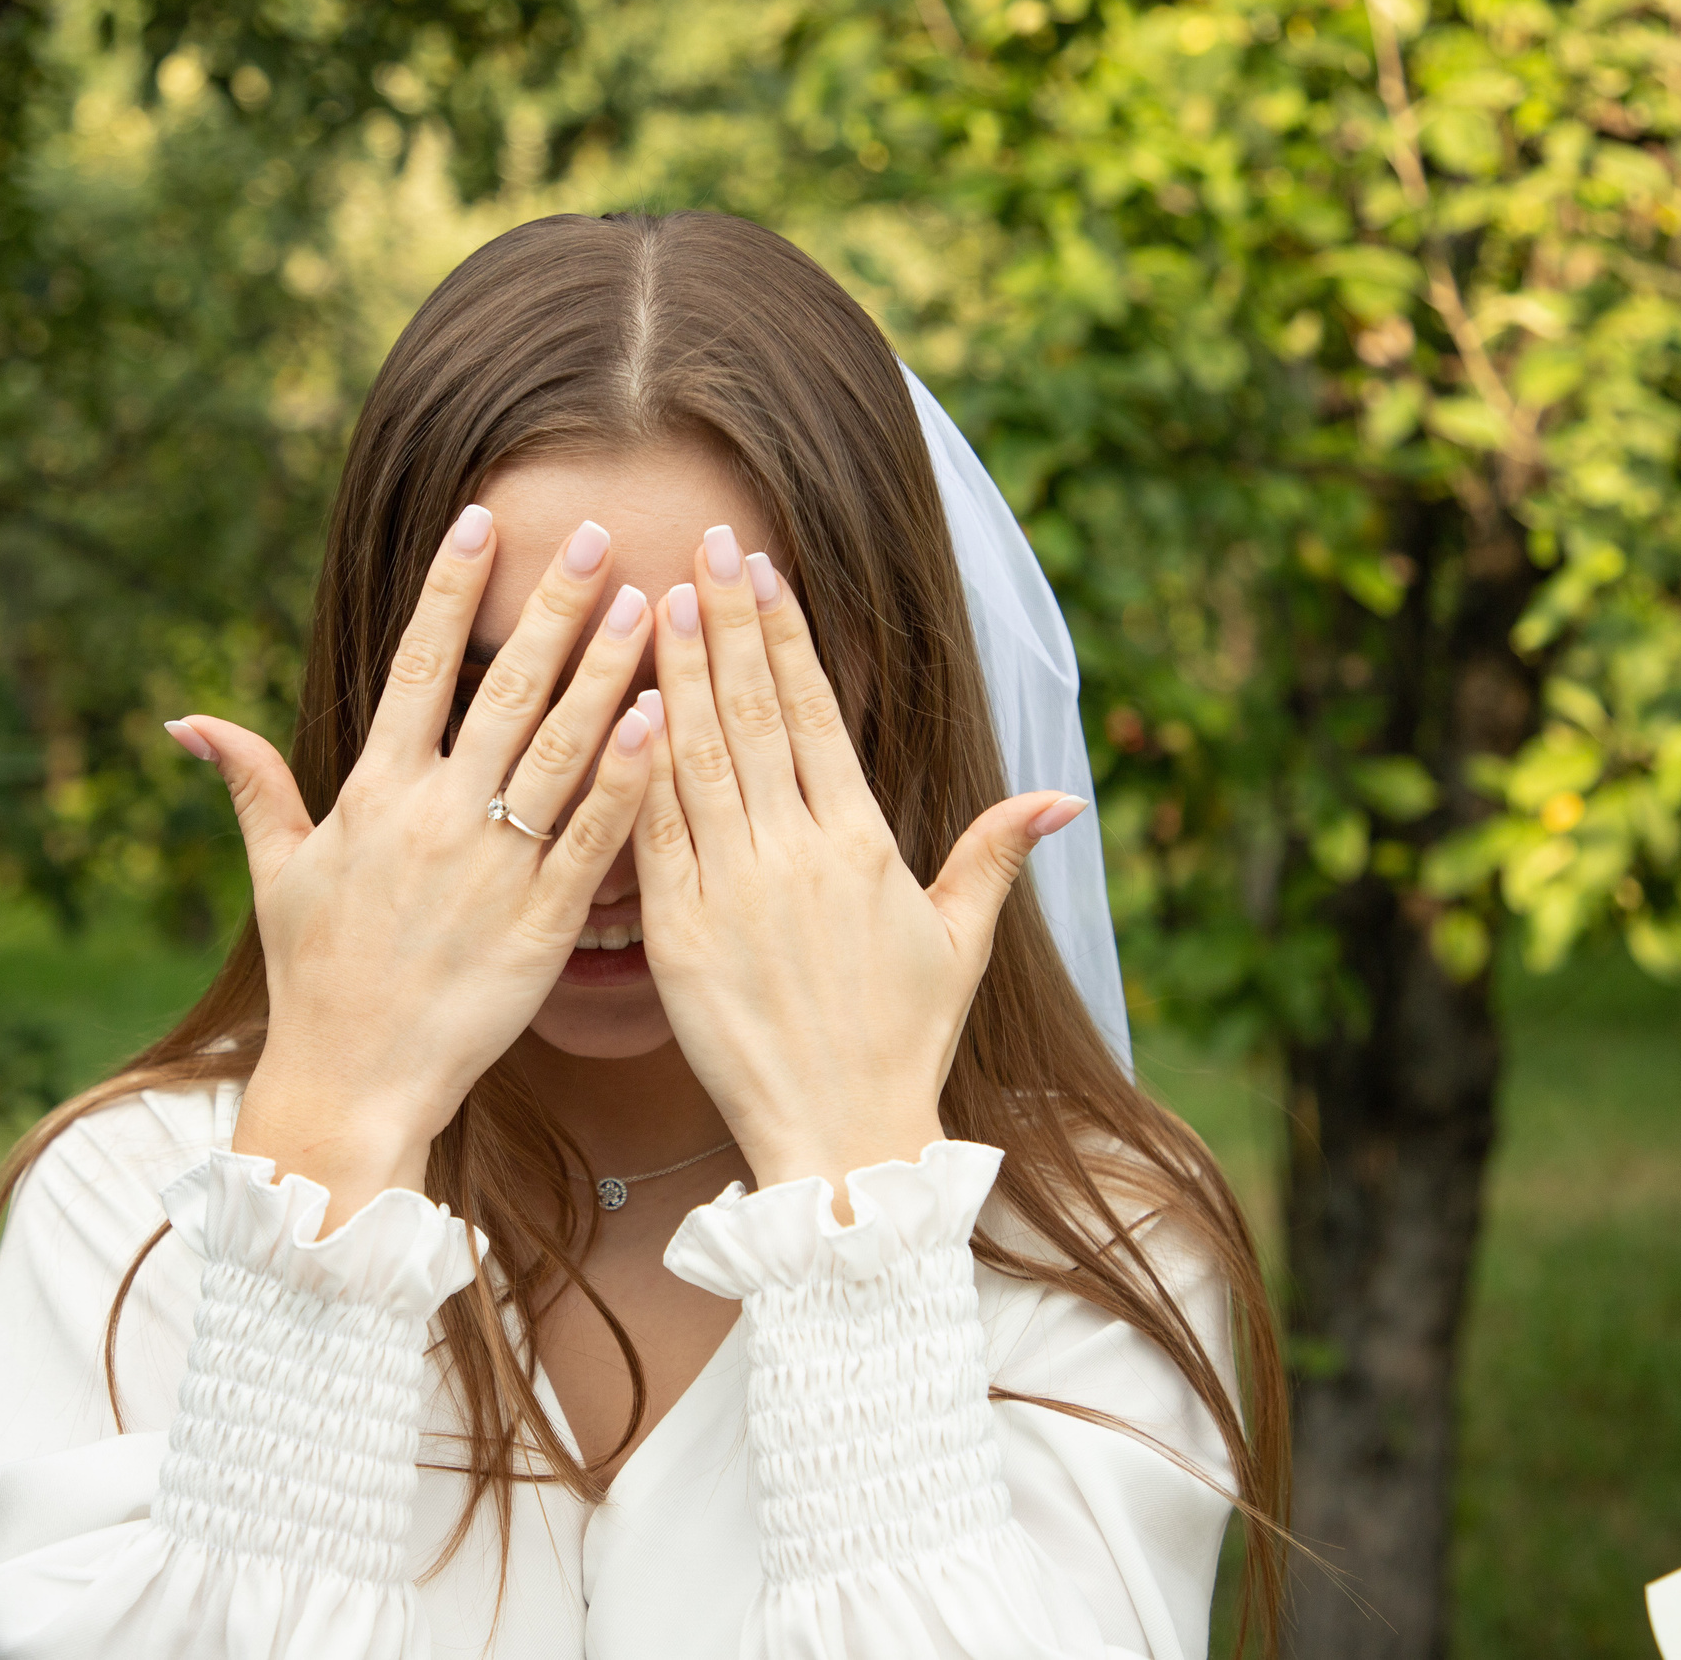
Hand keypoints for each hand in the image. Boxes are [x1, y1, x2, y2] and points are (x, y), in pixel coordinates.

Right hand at [172, 506, 656, 1227]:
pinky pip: (593, 840)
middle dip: (552, 606)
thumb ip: (250, 784)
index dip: (449, 591)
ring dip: (608, 672)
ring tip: (648, 604)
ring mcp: (493, 870)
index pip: (415, 667)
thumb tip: (187, 720)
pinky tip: (662, 720)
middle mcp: (435, 819)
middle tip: (599, 535)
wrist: (352, 1086)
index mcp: (373, 794)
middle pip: (505, 690)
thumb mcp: (276, 872)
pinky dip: (627, 778)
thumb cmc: (316, 978)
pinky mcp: (543, 927)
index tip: (483, 519)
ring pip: (562, 751)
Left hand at [631, 526, 1087, 1217]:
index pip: (815, 713)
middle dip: (727, 623)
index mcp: (862, 844)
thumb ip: (994, 857)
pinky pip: (651, 835)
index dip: (786, 634)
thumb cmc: (902, 1040)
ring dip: (676, 674)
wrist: (840, 1135)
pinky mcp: (677, 935)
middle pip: (753, 714)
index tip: (762, 568)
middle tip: (701, 545)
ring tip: (657, 598)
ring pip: (697, 758)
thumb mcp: (959, 943)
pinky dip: (634, 768)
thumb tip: (1062, 798)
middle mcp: (795, 854)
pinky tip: (618, 709)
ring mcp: (731, 891)